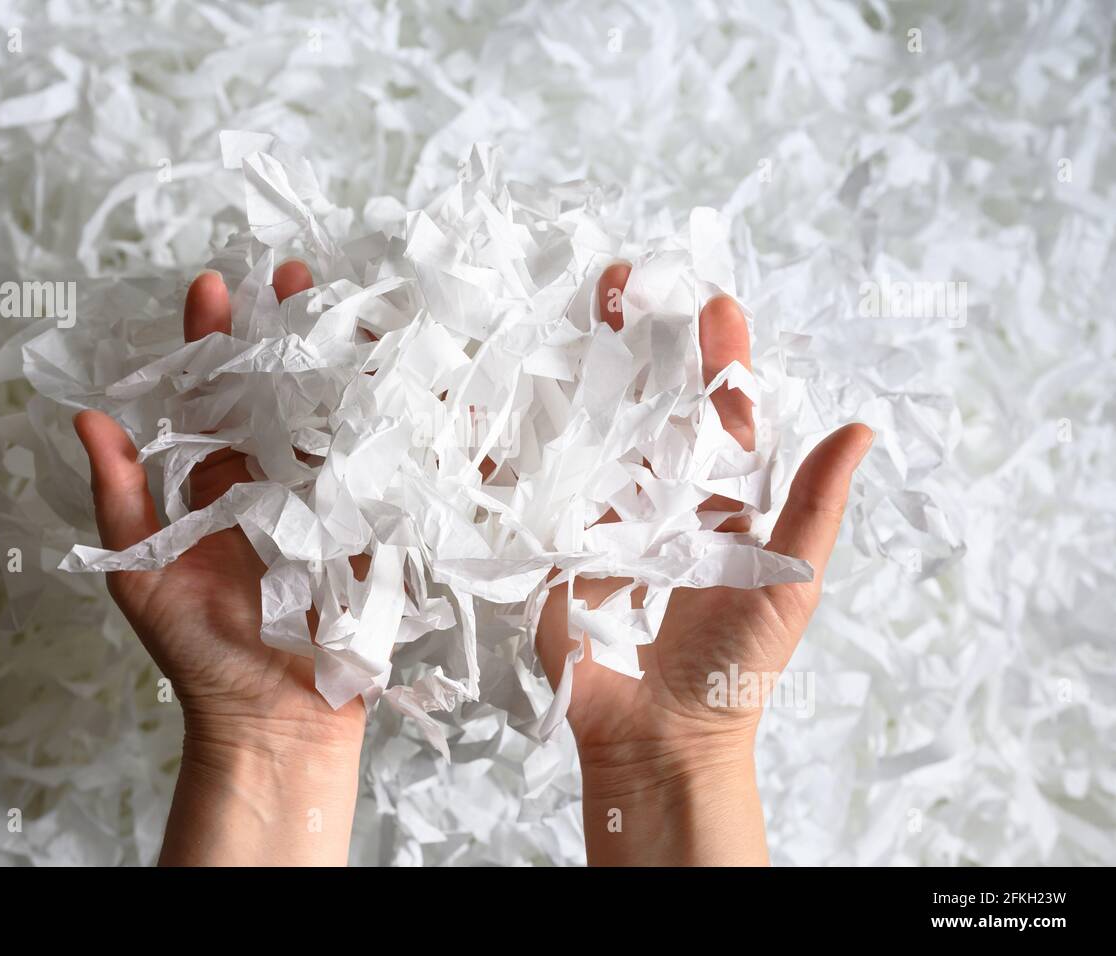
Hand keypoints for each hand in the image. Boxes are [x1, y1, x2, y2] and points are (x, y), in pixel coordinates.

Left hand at [74, 263, 363, 864]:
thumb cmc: (200, 654)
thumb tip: (87, 417)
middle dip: (290, 332)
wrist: (272, 721)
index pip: (214, 396)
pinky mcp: (372, 531)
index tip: (214, 287)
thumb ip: (121, 497)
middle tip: (297, 274)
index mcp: (218, 484)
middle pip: (282, 391)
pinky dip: (404, 430)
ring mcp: (327, 502)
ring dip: (348, 364)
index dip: (212, 342)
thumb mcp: (142, 573)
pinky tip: (417, 384)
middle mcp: (274, 483)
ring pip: (337, 418)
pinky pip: (387, 473)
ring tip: (359, 311)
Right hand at [537, 264, 872, 864]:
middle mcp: (659, 496)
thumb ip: (814, 505)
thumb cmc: (736, 665)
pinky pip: (538, 485)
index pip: (719, 412)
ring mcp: (602, 516)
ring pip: (592, 429)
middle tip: (625, 279)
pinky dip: (519, 439)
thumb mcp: (789, 580)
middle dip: (638, 340)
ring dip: (580, 369)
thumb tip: (862, 429)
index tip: (716, 302)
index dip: (718, 357)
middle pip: (647, 402)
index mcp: (719, 500)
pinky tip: (509, 388)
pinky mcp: (554, 545)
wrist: (660, 734)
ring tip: (571, 311)